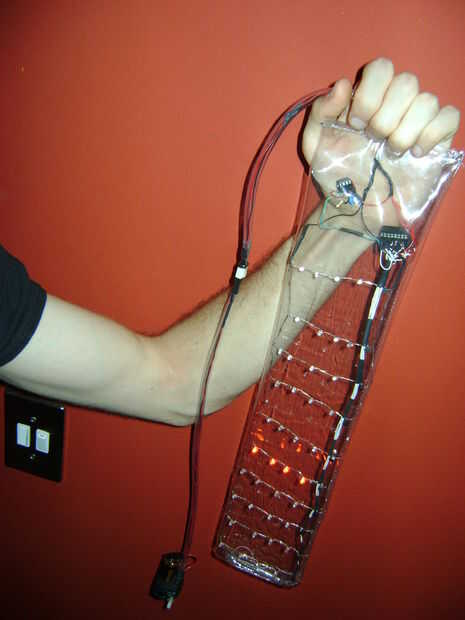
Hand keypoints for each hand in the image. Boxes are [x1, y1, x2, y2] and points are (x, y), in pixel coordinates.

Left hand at [302, 58, 460, 232]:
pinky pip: (449, 117)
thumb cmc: (337, 175)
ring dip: (405, 131)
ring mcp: (419, 120)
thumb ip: (320, 112)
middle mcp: (397, 103)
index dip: (369, 94)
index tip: (355, 126)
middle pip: (407, 82)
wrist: (355, 208)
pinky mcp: (438, 139)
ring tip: (391, 153)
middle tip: (373, 141)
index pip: (382, 68)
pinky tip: (415, 154)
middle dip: (385, 116)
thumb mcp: (315, 145)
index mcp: (369, 97)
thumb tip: (342, 84)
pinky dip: (431, 134)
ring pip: (427, 101)